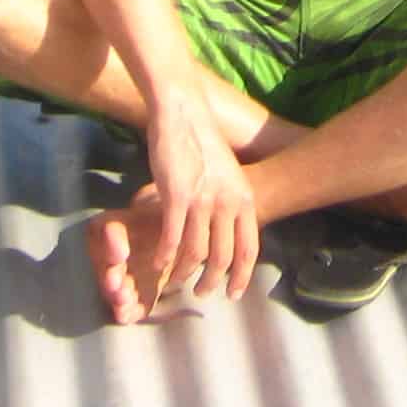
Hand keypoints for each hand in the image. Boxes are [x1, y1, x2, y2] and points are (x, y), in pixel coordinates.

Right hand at [143, 91, 258, 304]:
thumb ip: (232, 201)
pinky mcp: (176, 197)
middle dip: (212, 282)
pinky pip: (172, 239)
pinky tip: (158, 263)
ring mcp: (202, 201)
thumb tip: (231, 231)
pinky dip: (164, 257)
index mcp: (244, 198)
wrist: (185, 112)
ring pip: (196, 254)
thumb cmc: (204, 142)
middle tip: (202, 293)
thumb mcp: (230, 174)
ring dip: (185, 274)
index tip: (234, 293)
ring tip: (176, 282)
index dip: (242, 277)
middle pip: (223, 258)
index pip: (249, 249)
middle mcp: (227, 203)